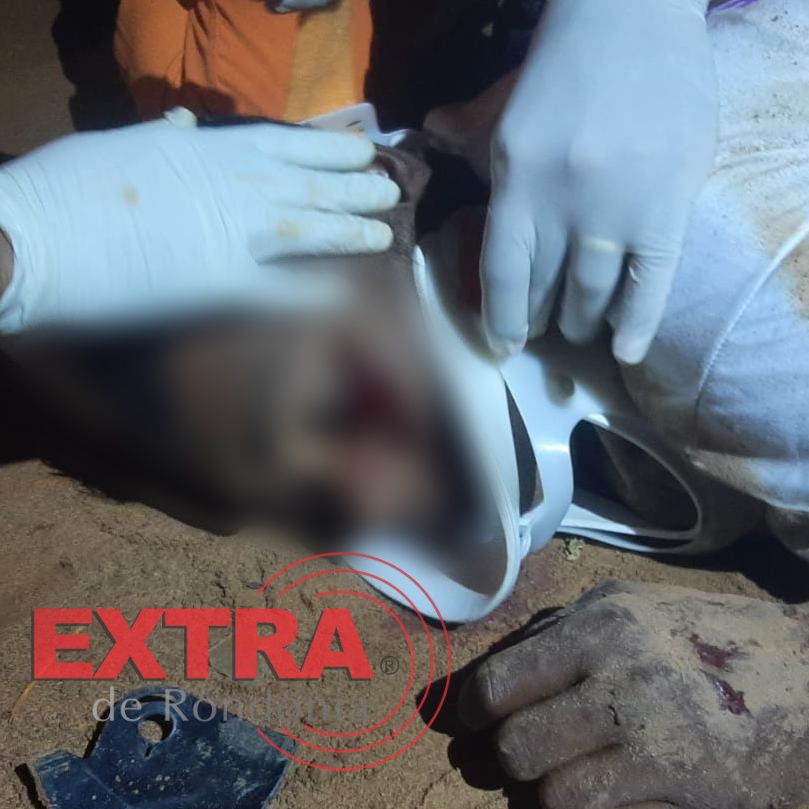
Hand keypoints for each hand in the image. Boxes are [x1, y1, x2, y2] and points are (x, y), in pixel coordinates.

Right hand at [0, 109, 399, 333]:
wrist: (37, 235)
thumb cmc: (68, 186)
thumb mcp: (119, 144)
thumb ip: (162, 140)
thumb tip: (185, 129)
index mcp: (209, 149)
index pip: (287, 143)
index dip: (330, 147)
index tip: (361, 149)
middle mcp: (235, 186)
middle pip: (311, 185)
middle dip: (354, 188)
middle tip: (389, 189)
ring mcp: (234, 234)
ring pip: (311, 230)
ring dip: (351, 231)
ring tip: (384, 233)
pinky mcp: (223, 285)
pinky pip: (284, 292)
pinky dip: (316, 296)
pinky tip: (344, 298)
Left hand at [461, 581, 808, 808]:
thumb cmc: (721, 646)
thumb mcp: (640, 612)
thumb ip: (567, 635)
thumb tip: (489, 678)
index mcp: (599, 621)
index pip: (495, 682)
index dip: (473, 719)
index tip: (477, 736)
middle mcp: (614, 664)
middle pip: (508, 740)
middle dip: (508, 766)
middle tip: (527, 772)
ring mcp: (645, 723)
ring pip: (541, 786)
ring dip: (544, 798)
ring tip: (569, 792)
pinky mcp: (675, 776)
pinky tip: (602, 808)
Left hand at [476, 0, 717, 362]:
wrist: (638, 15)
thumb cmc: (569, 56)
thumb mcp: (508, 96)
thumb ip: (472, 128)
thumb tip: (431, 133)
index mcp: (517, 173)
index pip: (503, 268)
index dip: (500, 316)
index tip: (501, 343)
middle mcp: (563, 199)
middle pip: (547, 283)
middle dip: (542, 317)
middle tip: (543, 333)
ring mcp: (618, 208)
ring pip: (596, 289)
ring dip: (584, 318)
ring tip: (580, 327)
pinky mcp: (668, 207)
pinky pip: (652, 282)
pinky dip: (638, 322)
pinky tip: (625, 351)